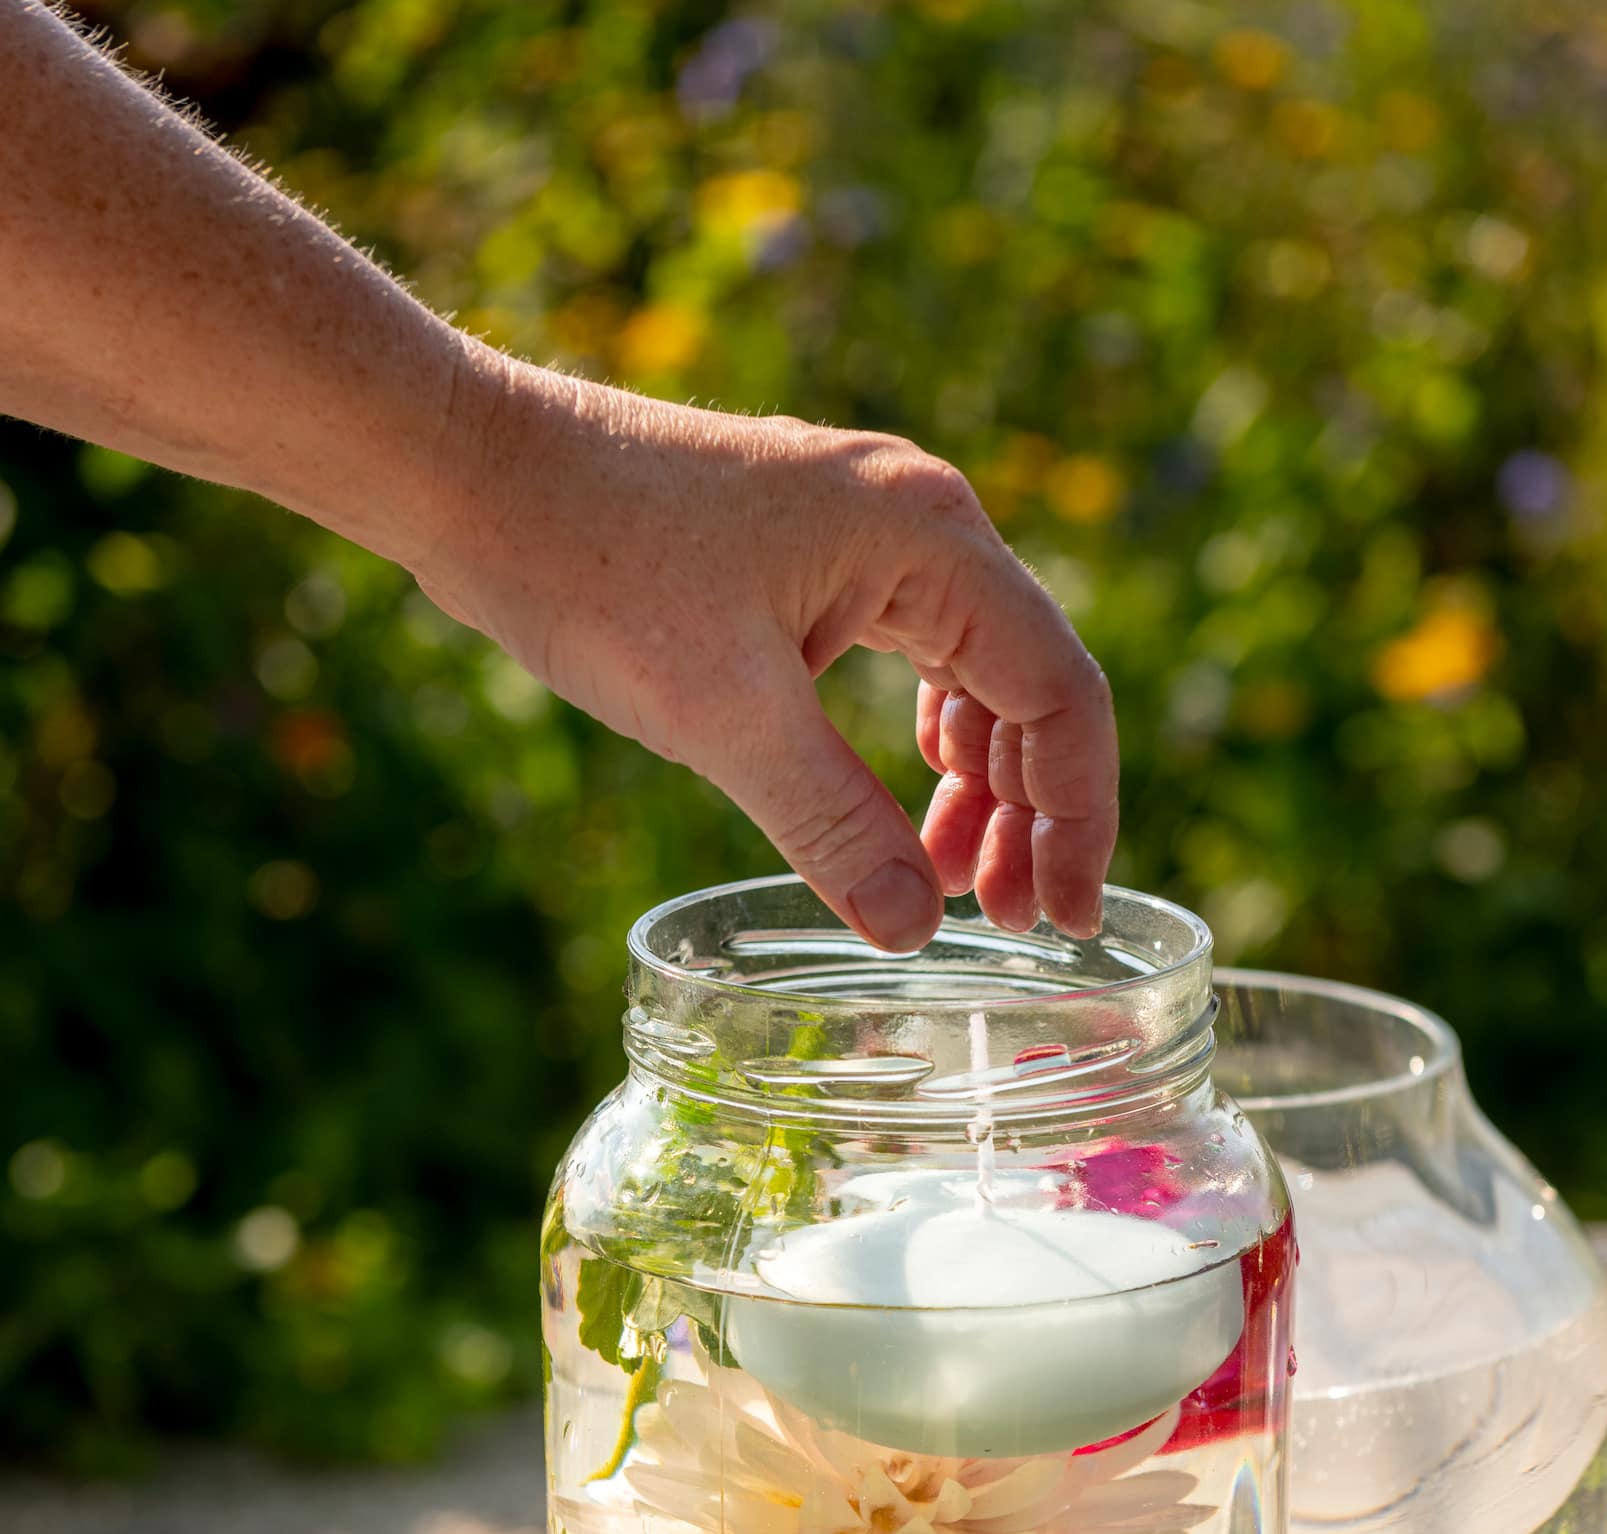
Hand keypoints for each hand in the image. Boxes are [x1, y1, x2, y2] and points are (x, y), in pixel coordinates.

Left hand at [419, 359, 1118, 951]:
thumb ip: (833, 826)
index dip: (1077, 819)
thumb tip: (918, 933)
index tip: (1064, 922)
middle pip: (1030, 685)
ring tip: (956, 888)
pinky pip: (912, 656)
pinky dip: (921, 746)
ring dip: (977, 786)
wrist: (475, 472)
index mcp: (928, 538)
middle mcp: (920, 519)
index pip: (1059, 693)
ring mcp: (867, 529)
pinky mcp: (813, 551)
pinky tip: (904, 814)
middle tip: (1013, 926)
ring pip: (972, 676)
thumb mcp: (724, 719)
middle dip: (1031, 814)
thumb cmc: (594, 569)